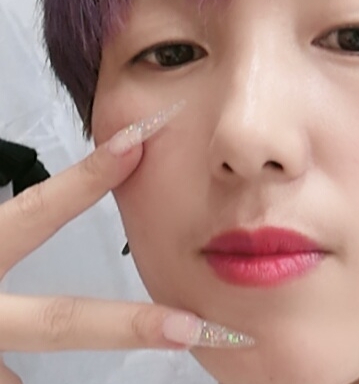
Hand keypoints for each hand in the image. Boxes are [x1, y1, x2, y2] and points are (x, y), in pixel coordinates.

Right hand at [0, 103, 252, 383]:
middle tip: (198, 328)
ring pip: (34, 370)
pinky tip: (48, 377)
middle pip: (59, 321)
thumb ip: (13, 222)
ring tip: (172, 348)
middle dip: (131, 326)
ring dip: (100, 362)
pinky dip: (30, 383)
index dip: (89, 178)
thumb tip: (86, 178)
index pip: (38, 211)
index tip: (140, 140)